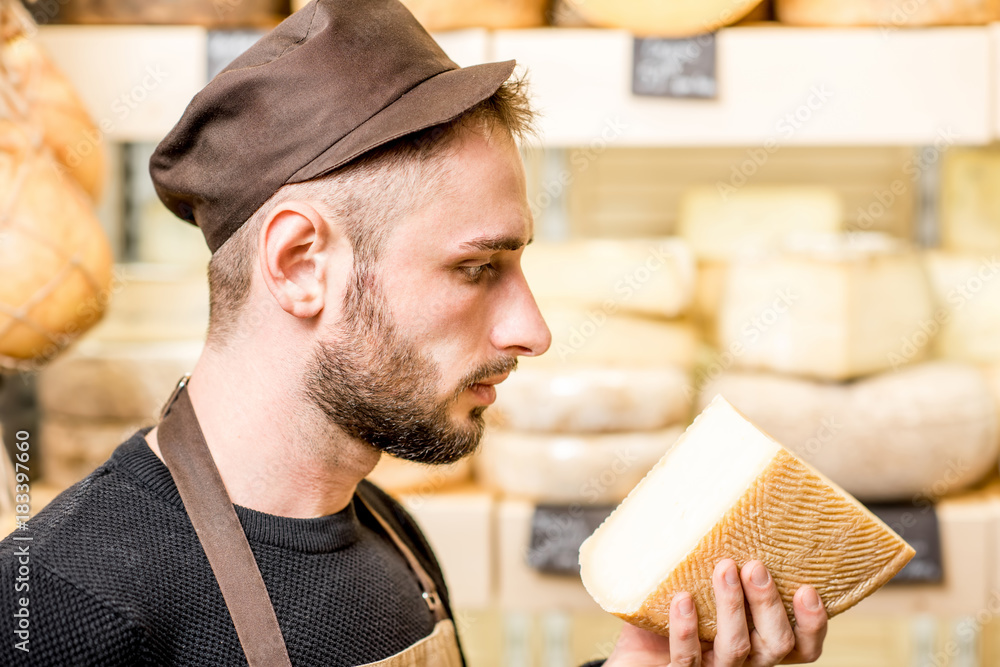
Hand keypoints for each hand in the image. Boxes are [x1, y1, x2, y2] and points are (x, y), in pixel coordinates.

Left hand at [604, 559, 827, 665]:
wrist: (626, 653)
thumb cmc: (666, 612)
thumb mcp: (693, 582)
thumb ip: (710, 555)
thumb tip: (710, 495)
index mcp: (757, 641)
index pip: (802, 646)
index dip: (812, 623)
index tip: (807, 588)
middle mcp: (744, 660)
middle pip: (776, 644)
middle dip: (769, 603)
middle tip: (754, 566)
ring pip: (736, 649)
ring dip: (731, 606)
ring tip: (723, 568)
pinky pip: (688, 658)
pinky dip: (686, 629)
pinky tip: (682, 600)